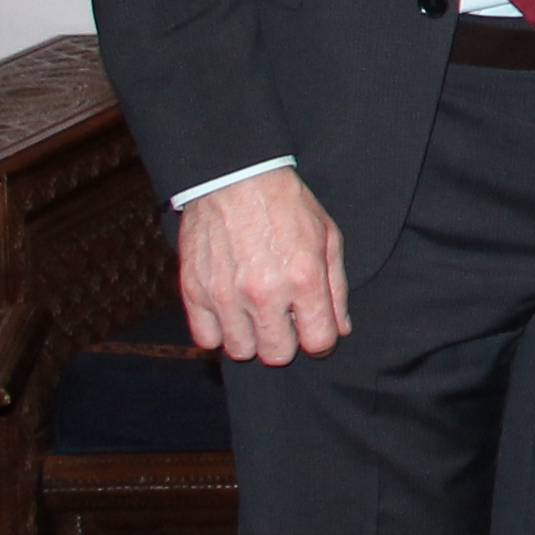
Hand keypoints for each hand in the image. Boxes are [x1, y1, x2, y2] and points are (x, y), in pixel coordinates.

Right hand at [177, 168, 349, 361]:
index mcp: (303, 278)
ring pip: (240, 350)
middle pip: (276, 354)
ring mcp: (225, 295)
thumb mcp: (328, 237)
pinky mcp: (194, 292)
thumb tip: (340, 329)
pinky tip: (231, 314)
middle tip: (284, 322)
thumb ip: (336, 288)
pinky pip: (206, 338)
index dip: (321, 341)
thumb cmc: (287, 205)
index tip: (316, 331)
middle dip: (286, 343)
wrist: (235, 179)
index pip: (318, 342)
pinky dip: (219, 332)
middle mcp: (264, 293)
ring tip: (256, 315)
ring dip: (251, 338)